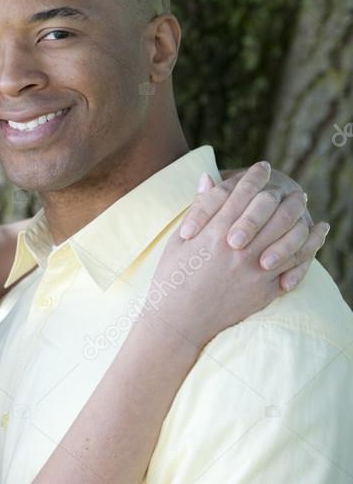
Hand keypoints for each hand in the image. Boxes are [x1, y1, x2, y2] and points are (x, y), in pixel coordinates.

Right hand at [148, 163, 329, 347]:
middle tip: (289, 187)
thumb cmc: (172, 278)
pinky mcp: (265, 290)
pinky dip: (311, 244)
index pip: (240, 194)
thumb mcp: (178, 240)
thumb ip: (198, 209)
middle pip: (271, 210)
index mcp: (212, 232)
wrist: (179, 320)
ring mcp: (254, 269)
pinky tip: (317, 231)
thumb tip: (208, 179)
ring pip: (289, 233)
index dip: (254, 177)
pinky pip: (296, 263)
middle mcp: (237, 248)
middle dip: (283, 194)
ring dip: (300, 214)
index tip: (262, 168)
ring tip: (302, 203)